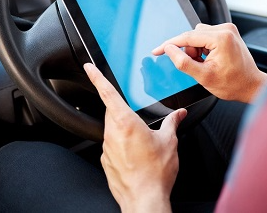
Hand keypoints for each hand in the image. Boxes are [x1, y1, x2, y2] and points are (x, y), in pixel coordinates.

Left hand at [84, 63, 185, 212]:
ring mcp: (107, 149)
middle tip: (136, 113)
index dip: (97, 78)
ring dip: (125, 129)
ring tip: (143, 141)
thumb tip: (178, 115)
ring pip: (113, 129)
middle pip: (112, 112)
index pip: (107, 93)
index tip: (88, 68)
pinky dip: (124, 145)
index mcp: (126, 123)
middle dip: (122, 109)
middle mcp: (113, 133)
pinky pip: (114, 146)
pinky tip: (138, 155)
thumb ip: (172, 123)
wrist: (144, 200)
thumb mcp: (169, 142)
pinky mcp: (107, 162)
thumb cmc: (156, 173)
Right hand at [152, 23, 266, 103]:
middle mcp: (226, 29)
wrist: (251, 85)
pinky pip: (206, 36)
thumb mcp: (203, 77)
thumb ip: (183, 62)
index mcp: (221, 38)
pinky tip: (210, 59)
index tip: (157, 51)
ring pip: (198, 35)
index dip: (169, 44)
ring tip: (206, 64)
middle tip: (198, 67)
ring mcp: (228, 29)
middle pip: (192, 35)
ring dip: (196, 50)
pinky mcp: (228, 32)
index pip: (187, 37)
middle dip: (189, 51)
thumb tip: (169, 49)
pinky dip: (203, 48)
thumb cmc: (232, 84)